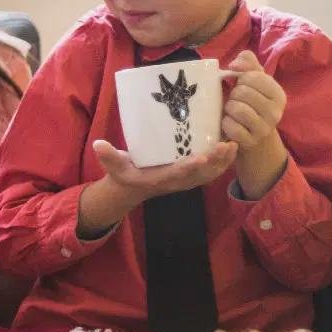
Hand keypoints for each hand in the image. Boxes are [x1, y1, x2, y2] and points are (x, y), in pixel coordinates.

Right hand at [93, 139, 239, 202]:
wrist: (133, 188)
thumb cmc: (124, 174)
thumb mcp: (114, 167)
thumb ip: (107, 156)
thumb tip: (97, 144)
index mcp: (160, 179)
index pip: (178, 174)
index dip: (191, 166)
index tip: (202, 156)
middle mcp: (177, 182)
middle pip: (201, 174)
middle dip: (215, 162)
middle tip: (226, 145)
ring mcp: (187, 180)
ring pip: (210, 174)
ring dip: (224, 162)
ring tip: (234, 145)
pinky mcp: (192, 176)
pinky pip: (212, 172)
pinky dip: (223, 162)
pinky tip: (233, 147)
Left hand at [222, 50, 285, 151]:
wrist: (255, 135)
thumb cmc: (252, 102)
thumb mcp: (255, 80)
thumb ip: (248, 62)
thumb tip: (234, 64)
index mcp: (278, 94)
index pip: (252, 76)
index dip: (242, 79)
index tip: (243, 85)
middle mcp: (275, 112)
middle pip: (242, 92)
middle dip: (234, 94)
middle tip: (236, 99)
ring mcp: (264, 128)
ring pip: (237, 109)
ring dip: (229, 107)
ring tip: (232, 109)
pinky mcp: (250, 141)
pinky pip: (232, 127)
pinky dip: (226, 123)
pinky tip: (230, 122)